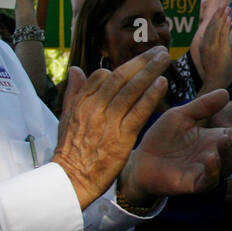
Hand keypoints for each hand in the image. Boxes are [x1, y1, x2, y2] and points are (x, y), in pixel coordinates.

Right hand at [51, 47, 169, 208]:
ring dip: (150, 71)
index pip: (102, 76)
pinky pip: (138, 111)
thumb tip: (75, 69)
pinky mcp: (121, 136)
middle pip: (120, 77)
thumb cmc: (71, 151)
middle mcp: (95, 108)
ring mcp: (108, 121)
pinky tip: (163, 83)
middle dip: (141, 61)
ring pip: (131, 89)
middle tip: (159, 50)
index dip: (122, 69)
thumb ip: (73, 93)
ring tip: (165, 57)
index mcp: (81, 103)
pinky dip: (150, 95)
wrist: (71, 180)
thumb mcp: (66, 119)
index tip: (139, 63)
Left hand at [119, 98, 231, 203]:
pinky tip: (212, 158)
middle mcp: (217, 156)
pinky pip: (209, 180)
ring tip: (225, 140)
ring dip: (229, 154)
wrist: (141, 160)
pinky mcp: (195, 185)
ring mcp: (208, 171)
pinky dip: (213, 170)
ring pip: (228, 166)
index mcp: (217, 138)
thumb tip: (225, 92)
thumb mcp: (181, 115)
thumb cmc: (162, 137)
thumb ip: (202, 106)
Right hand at [189, 1, 231, 92]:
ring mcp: (212, 46)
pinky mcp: (220, 50)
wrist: (215, 82)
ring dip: (222, 16)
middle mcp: (206, 44)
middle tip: (223, 3)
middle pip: (212, 25)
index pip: (209, 28)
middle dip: (217, 13)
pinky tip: (229, 18)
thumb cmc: (215, 71)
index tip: (219, 9)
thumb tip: (210, 36)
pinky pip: (223, 35)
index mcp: (203, 45)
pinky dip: (225, 25)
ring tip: (227, 6)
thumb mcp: (211, 55)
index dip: (214, 17)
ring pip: (217, 28)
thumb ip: (212, 44)